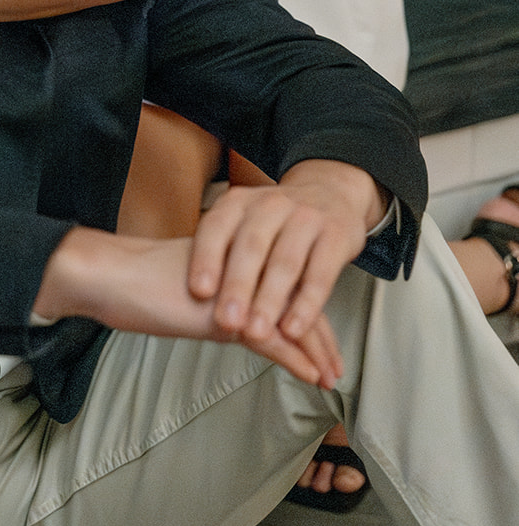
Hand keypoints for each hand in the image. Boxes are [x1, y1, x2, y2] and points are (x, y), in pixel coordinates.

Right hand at [35, 227, 341, 387]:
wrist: (111, 276)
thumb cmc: (139, 285)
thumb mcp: (188, 293)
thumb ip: (216, 302)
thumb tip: (233, 323)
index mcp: (236, 262)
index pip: (283, 286)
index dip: (306, 313)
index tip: (321, 342)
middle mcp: (243, 272)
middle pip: (297, 303)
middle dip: (320, 338)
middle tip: (337, 366)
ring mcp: (237, 291)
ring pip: (291, 322)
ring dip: (316, 352)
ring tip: (331, 375)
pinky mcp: (225, 313)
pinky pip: (272, 340)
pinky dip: (296, 360)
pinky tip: (312, 375)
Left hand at [186, 161, 386, 354]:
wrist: (328, 193)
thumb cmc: (276, 222)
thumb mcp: (243, 224)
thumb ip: (222, 253)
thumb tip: (188, 295)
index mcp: (239, 202)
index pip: (217, 227)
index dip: (206, 258)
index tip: (198, 291)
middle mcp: (271, 205)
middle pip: (251, 247)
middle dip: (237, 287)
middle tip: (226, 321)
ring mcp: (305, 217)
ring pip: (285, 262)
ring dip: (269, 301)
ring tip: (257, 332)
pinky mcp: (336, 235)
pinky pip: (320, 273)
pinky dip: (307, 305)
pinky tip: (294, 328)